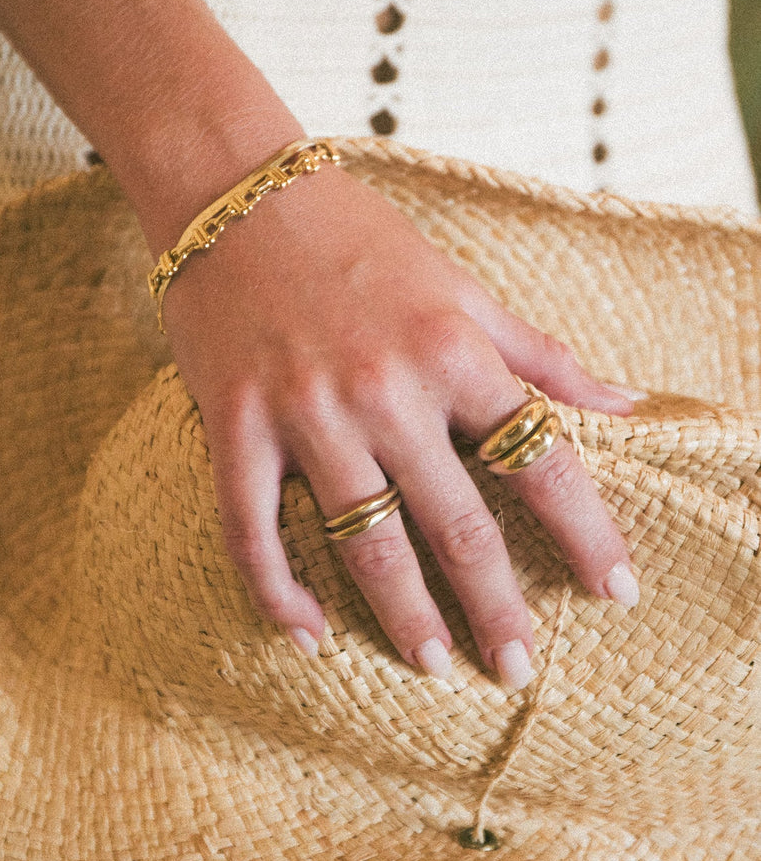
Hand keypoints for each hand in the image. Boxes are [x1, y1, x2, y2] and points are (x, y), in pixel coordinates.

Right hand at [162, 161, 639, 691]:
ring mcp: (305, 413)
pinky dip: (277, 594)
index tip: (616, 591)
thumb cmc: (358, 238)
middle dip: (498, 608)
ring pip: (365, 543)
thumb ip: (540, 353)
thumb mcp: (462, 286)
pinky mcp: (234, 426)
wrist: (238, 193)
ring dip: (405, 618)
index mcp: (453, 352)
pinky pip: (253, 530)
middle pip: (459, 525)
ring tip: (436, 667)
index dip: (587, 534)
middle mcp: (385, 390)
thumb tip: (626, 405)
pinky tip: (307, 639)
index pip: (542, 461)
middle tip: (518, 666)